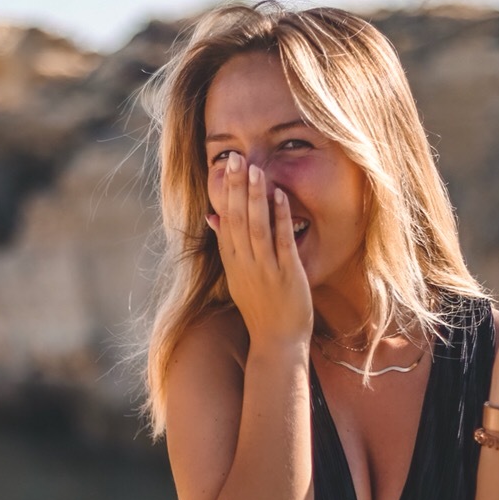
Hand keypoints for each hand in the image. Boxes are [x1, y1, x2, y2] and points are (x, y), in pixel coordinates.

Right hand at [206, 153, 311, 347]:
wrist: (277, 342)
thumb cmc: (261, 308)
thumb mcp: (238, 276)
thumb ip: (227, 245)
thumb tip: (212, 216)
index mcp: (232, 262)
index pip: (224, 221)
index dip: (224, 192)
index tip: (223, 166)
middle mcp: (244, 263)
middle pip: (236, 219)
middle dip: (235, 187)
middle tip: (234, 157)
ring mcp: (264, 269)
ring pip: (255, 227)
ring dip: (255, 197)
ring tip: (255, 169)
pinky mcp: (286, 275)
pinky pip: (281, 242)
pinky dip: (280, 217)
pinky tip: (280, 195)